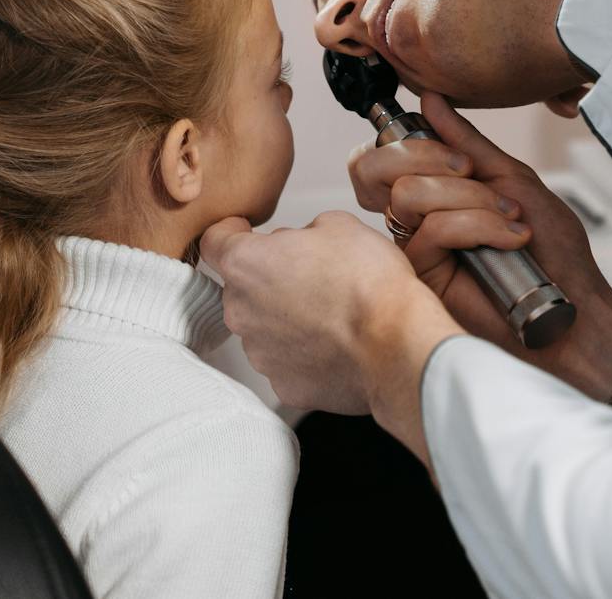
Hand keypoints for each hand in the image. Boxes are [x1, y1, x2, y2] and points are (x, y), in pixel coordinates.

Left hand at [201, 212, 461, 426]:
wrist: (398, 345)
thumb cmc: (369, 283)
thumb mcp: (338, 224)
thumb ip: (301, 232)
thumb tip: (300, 244)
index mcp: (245, 264)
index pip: (214, 242)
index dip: (231, 232)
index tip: (245, 231)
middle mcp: (240, 311)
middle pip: (242, 287)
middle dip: (269, 278)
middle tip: (311, 274)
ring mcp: (259, 354)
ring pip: (263, 326)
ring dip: (286, 317)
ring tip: (330, 312)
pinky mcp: (283, 386)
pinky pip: (286, 361)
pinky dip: (304, 352)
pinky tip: (335, 343)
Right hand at [350, 94, 611, 402]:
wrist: (573, 306)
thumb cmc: (553, 251)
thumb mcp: (512, 179)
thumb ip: (467, 143)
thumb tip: (428, 101)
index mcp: (431, 191)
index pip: (380, 155)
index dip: (405, 142)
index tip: (457, 152)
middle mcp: (415, 219)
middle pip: (373, 168)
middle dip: (425, 156)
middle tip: (471, 171)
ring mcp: (414, 248)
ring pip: (407, 194)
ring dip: (469, 197)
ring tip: (510, 217)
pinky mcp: (422, 278)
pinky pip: (432, 230)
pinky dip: (478, 225)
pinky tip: (510, 240)